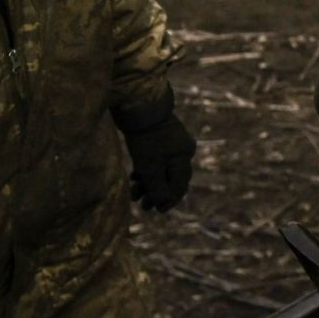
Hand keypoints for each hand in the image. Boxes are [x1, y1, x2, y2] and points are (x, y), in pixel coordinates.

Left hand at [114, 91, 197, 210]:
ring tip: (134, 194)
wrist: (138, 106)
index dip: (170, 199)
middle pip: (171, 177)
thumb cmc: (145, 138)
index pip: (181, 184)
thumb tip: (164, 202)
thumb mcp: (150, 166)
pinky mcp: (158, 137)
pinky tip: (135, 177)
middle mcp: (182, 149)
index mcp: (184, 156)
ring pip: (161, 169)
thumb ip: (157, 186)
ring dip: (149, 183)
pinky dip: (146, 170)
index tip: (158, 210)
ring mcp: (171, 142)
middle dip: (157, 192)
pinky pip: (156, 159)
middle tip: (144, 206)